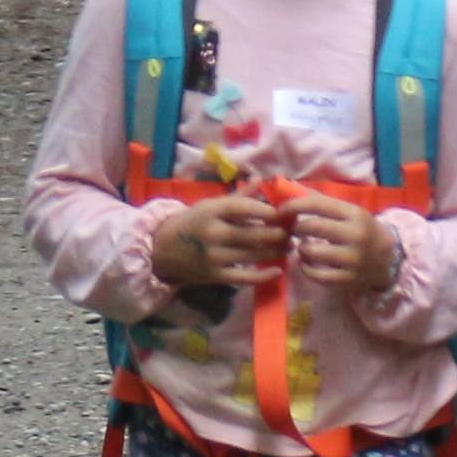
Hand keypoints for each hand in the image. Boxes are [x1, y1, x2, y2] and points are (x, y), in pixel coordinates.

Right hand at [145, 190, 284, 292]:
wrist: (162, 249)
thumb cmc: (192, 222)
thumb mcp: (211, 205)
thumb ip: (239, 196)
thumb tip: (261, 179)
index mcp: (212, 211)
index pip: (246, 208)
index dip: (269, 211)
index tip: (285, 213)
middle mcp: (214, 233)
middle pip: (255, 233)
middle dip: (279, 233)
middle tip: (294, 231)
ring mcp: (215, 256)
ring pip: (255, 255)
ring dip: (277, 251)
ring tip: (290, 246)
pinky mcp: (216, 276)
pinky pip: (246, 277)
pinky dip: (264, 276)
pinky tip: (279, 270)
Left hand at [277, 190, 390, 301]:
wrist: (387, 257)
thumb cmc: (360, 229)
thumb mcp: (347, 210)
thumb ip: (320, 201)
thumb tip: (289, 187)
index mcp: (354, 214)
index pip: (317, 204)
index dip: (294, 205)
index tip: (281, 210)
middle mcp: (355, 235)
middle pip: (311, 227)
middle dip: (295, 228)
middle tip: (292, 230)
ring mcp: (352, 259)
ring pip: (311, 252)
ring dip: (301, 248)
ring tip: (303, 246)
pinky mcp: (347, 279)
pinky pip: (315, 275)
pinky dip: (305, 268)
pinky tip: (307, 262)